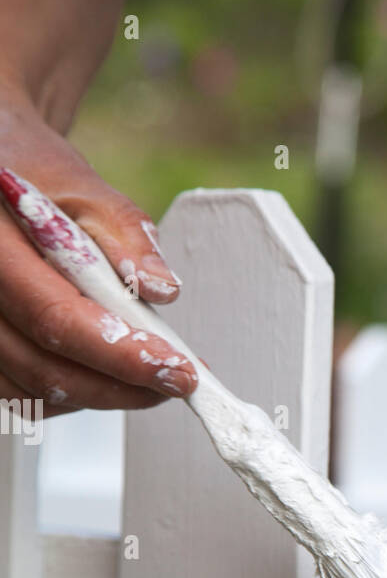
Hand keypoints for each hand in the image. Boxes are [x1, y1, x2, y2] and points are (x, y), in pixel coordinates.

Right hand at [0, 82, 196, 415]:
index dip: (121, 355)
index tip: (178, 370)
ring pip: (33, 390)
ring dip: (99, 395)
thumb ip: (124, 235)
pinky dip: (70, 396)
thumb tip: (161, 288)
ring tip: (148, 378)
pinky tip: (104, 377)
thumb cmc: (38, 182)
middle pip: (43, 367)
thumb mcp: (85, 190)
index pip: (56, 318)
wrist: (1, 185)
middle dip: (119, 386)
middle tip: (176, 382)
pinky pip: (22, 394)